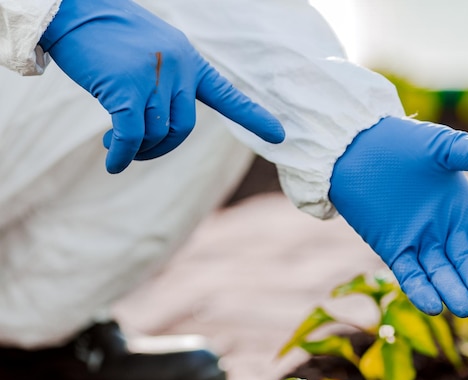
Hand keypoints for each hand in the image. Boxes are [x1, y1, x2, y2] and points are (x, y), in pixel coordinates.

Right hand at [39, 0, 283, 173]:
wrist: (74, 7)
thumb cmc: (111, 35)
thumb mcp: (153, 53)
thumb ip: (167, 82)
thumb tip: (160, 128)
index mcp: (189, 61)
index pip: (227, 94)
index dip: (253, 117)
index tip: (280, 136)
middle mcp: (178, 68)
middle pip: (183, 128)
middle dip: (161, 148)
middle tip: (139, 150)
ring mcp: (153, 76)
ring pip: (157, 134)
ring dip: (138, 150)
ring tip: (116, 144)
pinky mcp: (124, 87)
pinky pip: (131, 135)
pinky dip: (123, 154)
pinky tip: (113, 162)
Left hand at [329, 117, 467, 316]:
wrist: (356, 149)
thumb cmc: (403, 141)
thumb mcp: (443, 146)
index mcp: (464, 208)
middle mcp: (445, 229)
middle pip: (466, 261)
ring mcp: (420, 242)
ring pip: (440, 273)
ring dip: (451, 290)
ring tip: (461, 307)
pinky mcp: (394, 250)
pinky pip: (411, 275)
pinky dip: (420, 290)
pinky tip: (432, 304)